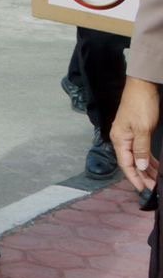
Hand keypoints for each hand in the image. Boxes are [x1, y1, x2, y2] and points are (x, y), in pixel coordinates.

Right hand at [112, 77, 160, 192]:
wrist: (142, 87)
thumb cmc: (140, 106)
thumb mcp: (143, 129)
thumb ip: (141, 149)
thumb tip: (141, 166)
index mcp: (120, 139)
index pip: (126, 164)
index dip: (135, 178)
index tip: (144, 190)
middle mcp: (122, 139)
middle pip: (131, 163)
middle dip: (142, 176)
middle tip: (155, 188)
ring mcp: (129, 136)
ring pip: (137, 158)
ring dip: (147, 169)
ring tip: (157, 180)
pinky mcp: (136, 132)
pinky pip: (141, 151)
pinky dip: (149, 160)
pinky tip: (156, 166)